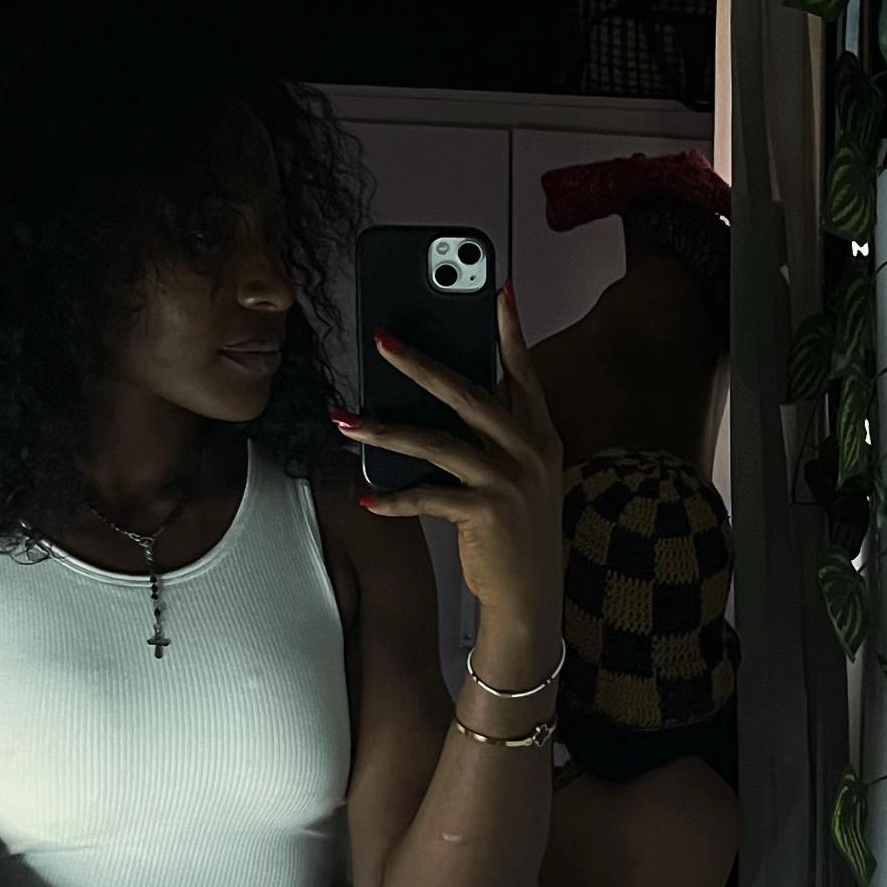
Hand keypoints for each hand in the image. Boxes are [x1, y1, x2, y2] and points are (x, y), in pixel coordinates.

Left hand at [333, 283, 564, 637]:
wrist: (531, 596)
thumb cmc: (514, 532)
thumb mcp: (519, 476)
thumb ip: (493, 437)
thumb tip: (439, 399)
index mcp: (541, 435)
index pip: (524, 373)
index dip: (511, 332)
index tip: (499, 291)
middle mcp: (530, 450)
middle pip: (467, 393)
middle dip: (419, 363)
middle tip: (381, 340)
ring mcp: (509, 480)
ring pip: (436, 441)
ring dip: (384, 429)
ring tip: (345, 419)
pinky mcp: (486, 511)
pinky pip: (427, 495)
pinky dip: (393, 498)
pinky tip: (367, 497)